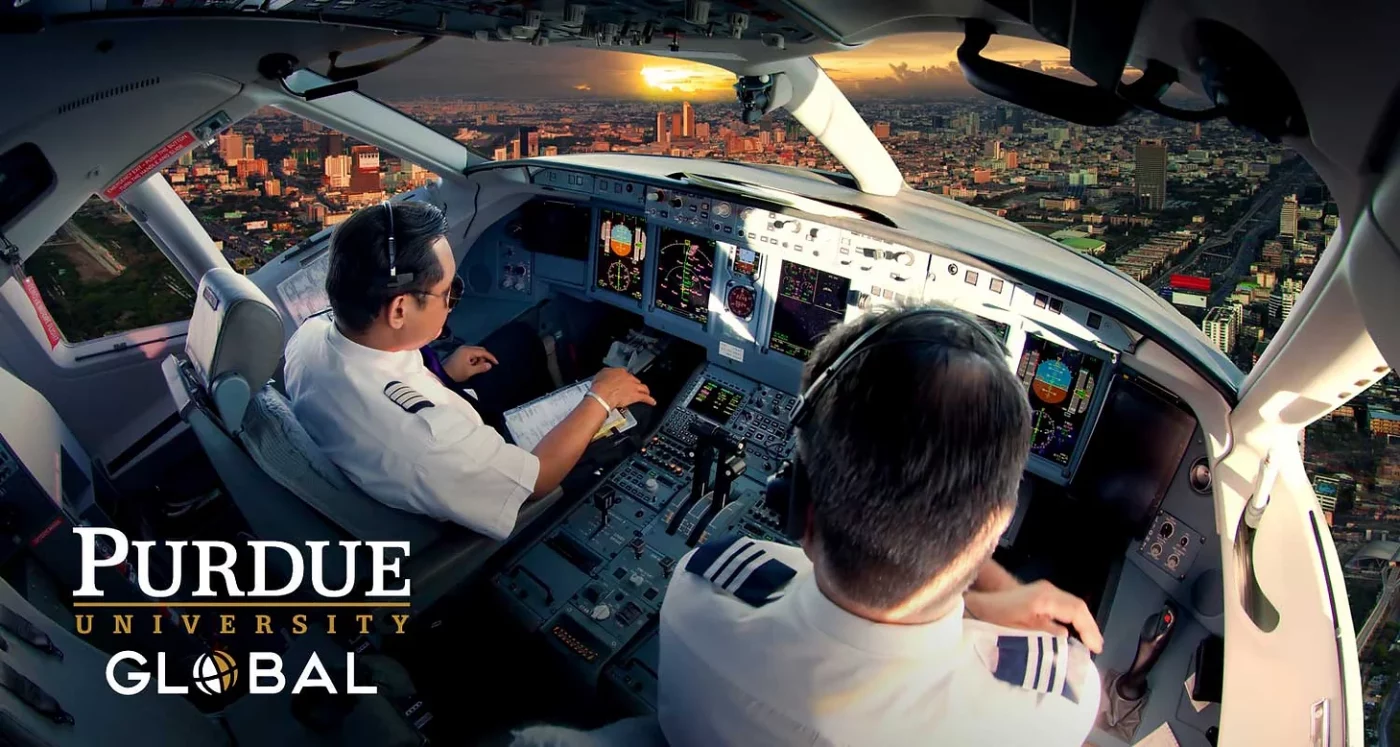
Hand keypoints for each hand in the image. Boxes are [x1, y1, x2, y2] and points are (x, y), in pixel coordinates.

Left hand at [443, 345, 497, 381]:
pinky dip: (474, 360)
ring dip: (478, 360)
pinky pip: (471, 355)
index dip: (491, 357)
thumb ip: (480, 368)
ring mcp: (462, 350)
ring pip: (475, 353)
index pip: (483, 352)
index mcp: (467, 350)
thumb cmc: (456, 373)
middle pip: (480, 350)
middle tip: (485, 367)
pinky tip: (472, 367)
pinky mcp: (460, 354)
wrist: (442, 375)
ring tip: (476, 368)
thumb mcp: (469, 372)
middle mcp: (465, 348)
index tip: (496, 363)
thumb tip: (489, 365)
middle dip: (484, 358)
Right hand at [590, 367, 656, 409]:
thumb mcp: (600, 375)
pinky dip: (650, 400)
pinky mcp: (636, 396)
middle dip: (635, 384)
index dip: (625, 378)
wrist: (602, 394)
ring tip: (646, 393)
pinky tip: (652, 402)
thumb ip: (605, 374)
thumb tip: (606, 374)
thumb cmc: (600, 386)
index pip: (625, 373)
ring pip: (643, 387)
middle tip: (634, 388)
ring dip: (645, 390)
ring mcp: (633, 387)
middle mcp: (628, 378)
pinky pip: (645, 398)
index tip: (624, 381)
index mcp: (620, 371)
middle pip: (635, 380)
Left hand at [965, 579, 1103, 653]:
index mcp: (1044, 598)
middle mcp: (1047, 591)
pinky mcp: (1042, 594)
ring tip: (1091, 643)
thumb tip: (1065, 636)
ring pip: (1073, 605)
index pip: (1075, 610)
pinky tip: (1076, 633)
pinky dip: (1074, 618)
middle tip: (1096, 648)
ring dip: (1083, 623)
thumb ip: (1043, 634)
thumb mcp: (1018, 631)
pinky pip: (1065, 605)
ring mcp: (1045, 590)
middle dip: (1089, 627)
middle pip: (1078, 606)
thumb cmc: (994, 618)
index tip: (1095, 648)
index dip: (1088, 629)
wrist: (979, 603)